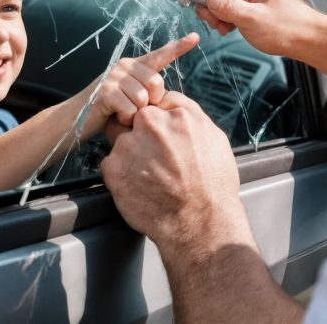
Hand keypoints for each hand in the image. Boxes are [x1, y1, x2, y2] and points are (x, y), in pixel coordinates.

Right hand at [87, 33, 199, 133]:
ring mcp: (114, 76)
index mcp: (133, 65)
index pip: (160, 54)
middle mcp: (124, 66)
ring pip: (144, 99)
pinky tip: (114, 117)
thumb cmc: (106, 112)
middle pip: (157, 83)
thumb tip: (162, 94)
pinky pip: (131, 109)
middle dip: (151, 103)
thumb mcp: (129, 98)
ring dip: (135, 114)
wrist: (73, 120)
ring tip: (120, 113)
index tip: (195, 37)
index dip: (179, 47)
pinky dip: (125, 119)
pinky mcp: (106, 91)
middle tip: (134, 109)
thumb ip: (145, 91)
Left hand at [101, 91, 243, 249]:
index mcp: (176, 114)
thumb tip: (170, 102)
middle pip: (135, 119)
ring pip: (122, 141)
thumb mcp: (213, 137)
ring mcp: (129, 146)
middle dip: (141, 133)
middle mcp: (150, 125)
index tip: (161, 136)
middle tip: (154, 157)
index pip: (156, 104)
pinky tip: (140, 187)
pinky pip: (112, 164)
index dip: (157, 121)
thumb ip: (189, 113)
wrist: (201, 223)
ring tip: (150, 177)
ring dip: (130, 154)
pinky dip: (121, 174)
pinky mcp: (114, 169)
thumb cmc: (212, 184)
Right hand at [195, 0, 316, 56]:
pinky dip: (224, 16)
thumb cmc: (287, 28)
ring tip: (224, 28)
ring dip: (216, 12)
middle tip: (213, 21)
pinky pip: (228, 3)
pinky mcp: (251, 0)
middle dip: (208, 2)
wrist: (308, 39)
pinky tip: (229, 28)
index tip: (193, 1)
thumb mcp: (253, 18)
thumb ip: (227, 6)